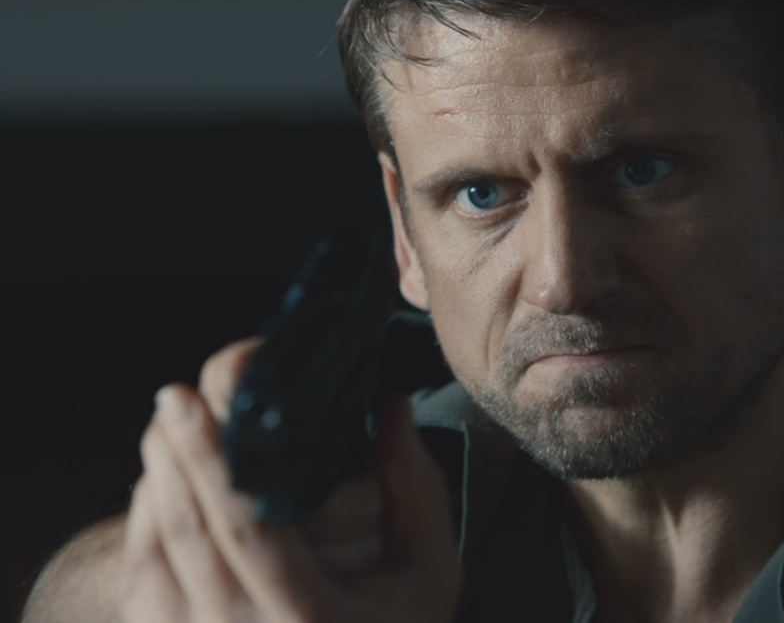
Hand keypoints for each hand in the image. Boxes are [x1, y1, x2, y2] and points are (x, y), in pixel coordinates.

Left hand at [117, 339, 460, 621]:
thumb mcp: (427, 570)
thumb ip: (415, 487)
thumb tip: (391, 405)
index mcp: (311, 618)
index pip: (252, 529)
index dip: (213, 461)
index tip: (190, 402)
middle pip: (189, 533)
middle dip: (175, 457)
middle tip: (174, 398)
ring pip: (153, 553)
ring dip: (156, 485)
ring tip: (168, 434)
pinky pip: (140, 582)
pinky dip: (145, 526)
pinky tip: (163, 488)